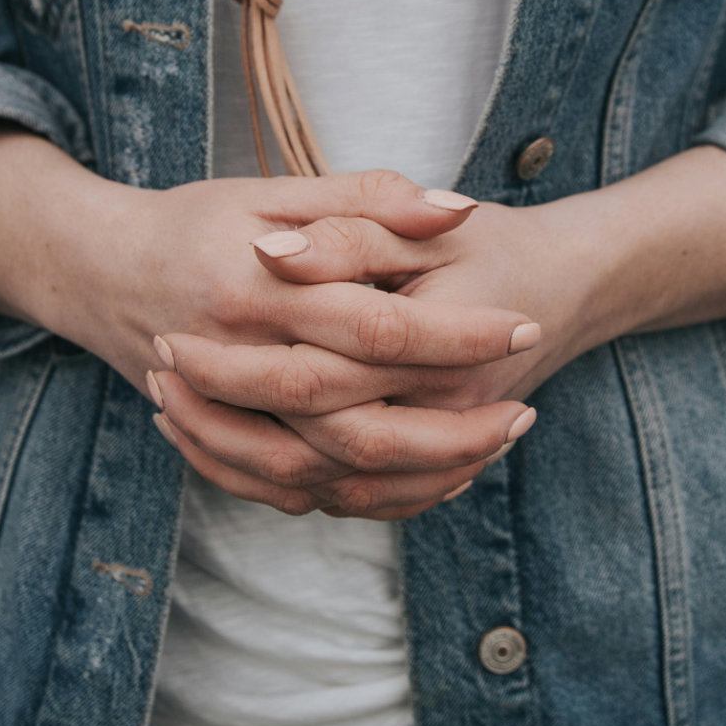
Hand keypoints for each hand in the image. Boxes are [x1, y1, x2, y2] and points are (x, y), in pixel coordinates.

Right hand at [0, 134, 542, 518]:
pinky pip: (296, 493)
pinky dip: (361, 498)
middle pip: (359, 422)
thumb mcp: (272, 193)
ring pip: (331, 473)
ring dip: (416, 475)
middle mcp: (237, 362)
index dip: (455, 333)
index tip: (523, 327)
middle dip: (452, 426)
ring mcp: (222, 416)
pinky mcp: (219, 446)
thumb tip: (457, 207)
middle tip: (524, 413)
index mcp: (258, 289)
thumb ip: (365, 198)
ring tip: (489, 452)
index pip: (376, 324)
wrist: (97, 273)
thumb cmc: (193, 222)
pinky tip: (421, 481)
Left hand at [148, 146, 725, 513]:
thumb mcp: (426, 223)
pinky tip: (221, 451)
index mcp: (436, 347)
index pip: (318, 372)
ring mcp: (439, 448)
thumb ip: (353, 228)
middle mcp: (442, 411)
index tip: (169, 335)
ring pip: (325, 486)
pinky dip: (280, 486)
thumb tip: (274, 251)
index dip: (238, 362)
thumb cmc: (491, 243)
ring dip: (241, 457)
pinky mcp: (429, 472)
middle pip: (313, 440)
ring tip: (171, 412)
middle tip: (158, 373)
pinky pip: (346, 502)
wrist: (568, 286)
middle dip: (226, 416)